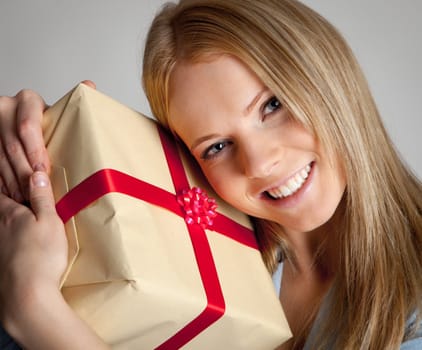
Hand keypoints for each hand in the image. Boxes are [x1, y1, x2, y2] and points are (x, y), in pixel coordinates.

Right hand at [0, 80, 95, 201]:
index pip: (28, 126)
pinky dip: (3, 182)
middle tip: (36, 192)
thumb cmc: (49, 121)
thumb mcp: (60, 111)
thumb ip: (75, 101)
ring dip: (14, 182)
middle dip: (26, 172)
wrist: (25, 122)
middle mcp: (5, 109)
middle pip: (14, 146)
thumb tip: (90, 85)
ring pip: (1, 158)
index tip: (44, 170)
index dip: (36, 151)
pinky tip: (13, 194)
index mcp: (26, 100)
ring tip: (27, 198)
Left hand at [0, 169, 66, 324]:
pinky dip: (8, 231)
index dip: (1, 175)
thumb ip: (41, 197)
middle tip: (9, 182)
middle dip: (4, 193)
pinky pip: (3, 238)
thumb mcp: (49, 221)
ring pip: (0, 223)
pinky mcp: (2, 260)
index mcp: (8, 213)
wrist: (27, 295)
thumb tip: (36, 173)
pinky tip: (17, 237)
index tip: (2, 164)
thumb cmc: (41, 256)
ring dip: (6, 213)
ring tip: (16, 212)